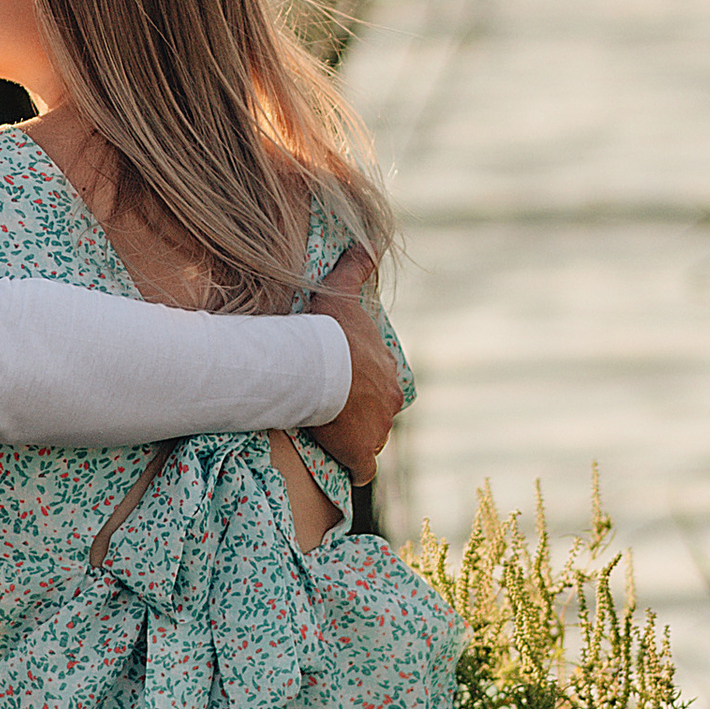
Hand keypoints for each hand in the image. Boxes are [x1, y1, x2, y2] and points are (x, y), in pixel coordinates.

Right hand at [308, 256, 399, 484]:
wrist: (319, 365)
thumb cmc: (330, 331)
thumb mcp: (344, 294)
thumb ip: (358, 265)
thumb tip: (371, 239)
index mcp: (389, 373)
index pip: (382, 383)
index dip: (363, 384)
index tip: (343, 383)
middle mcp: (390, 402)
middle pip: (378, 412)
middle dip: (362, 412)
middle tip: (333, 407)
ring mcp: (378, 431)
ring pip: (371, 438)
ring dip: (354, 437)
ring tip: (328, 430)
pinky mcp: (362, 453)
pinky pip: (363, 469)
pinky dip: (355, 468)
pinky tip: (343, 464)